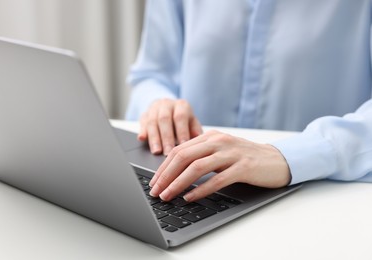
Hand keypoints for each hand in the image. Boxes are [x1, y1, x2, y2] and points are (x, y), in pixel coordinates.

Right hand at [138, 98, 202, 154]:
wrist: (168, 108)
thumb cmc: (183, 120)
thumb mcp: (192, 122)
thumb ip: (195, 130)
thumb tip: (199, 139)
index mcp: (181, 105)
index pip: (180, 117)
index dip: (181, 131)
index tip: (183, 145)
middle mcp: (166, 104)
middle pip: (164, 119)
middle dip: (166, 138)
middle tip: (168, 153)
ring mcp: (154, 108)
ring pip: (152, 122)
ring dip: (154, 138)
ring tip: (156, 151)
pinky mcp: (144, 114)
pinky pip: (142, 122)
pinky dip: (142, 131)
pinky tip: (142, 138)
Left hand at [149, 130, 290, 201]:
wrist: (277, 160)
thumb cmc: (245, 158)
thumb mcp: (221, 151)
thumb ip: (201, 155)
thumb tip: (174, 172)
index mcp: (210, 137)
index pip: (179, 150)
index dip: (164, 167)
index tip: (154, 182)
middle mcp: (219, 141)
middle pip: (184, 156)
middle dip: (166, 176)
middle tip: (155, 191)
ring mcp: (231, 153)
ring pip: (197, 167)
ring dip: (178, 183)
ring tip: (168, 196)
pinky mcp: (243, 167)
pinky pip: (217, 179)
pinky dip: (200, 189)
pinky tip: (190, 197)